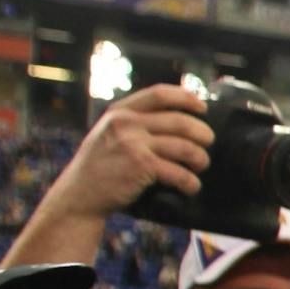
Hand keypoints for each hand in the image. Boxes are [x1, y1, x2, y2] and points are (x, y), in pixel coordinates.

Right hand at [44, 85, 212, 219]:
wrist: (81, 194)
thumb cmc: (100, 167)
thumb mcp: (109, 133)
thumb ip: (134, 123)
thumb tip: (174, 118)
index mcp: (120, 112)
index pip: (160, 94)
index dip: (186, 98)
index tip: (202, 108)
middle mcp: (127, 123)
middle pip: (181, 122)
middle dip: (202, 133)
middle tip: (208, 143)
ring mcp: (134, 144)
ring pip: (185, 147)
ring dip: (201, 159)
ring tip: (201, 166)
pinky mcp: (142, 166)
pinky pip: (180, 173)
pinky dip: (191, 182)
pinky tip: (191, 187)